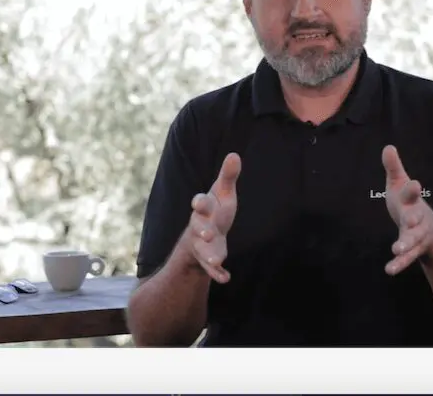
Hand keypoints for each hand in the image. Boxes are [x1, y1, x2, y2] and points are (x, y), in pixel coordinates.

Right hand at [186, 152, 240, 282]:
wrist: (203, 236)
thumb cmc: (214, 210)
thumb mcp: (222, 193)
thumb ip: (228, 176)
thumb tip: (235, 154)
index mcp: (204, 208)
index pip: (200, 203)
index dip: (199, 202)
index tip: (198, 202)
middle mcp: (200, 226)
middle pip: (197, 227)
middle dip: (201, 230)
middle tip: (207, 233)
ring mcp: (202, 244)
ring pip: (203, 250)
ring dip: (209, 255)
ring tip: (218, 260)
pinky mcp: (208, 260)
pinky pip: (210, 269)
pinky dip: (217, 273)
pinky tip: (225, 278)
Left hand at [381, 145, 432, 274]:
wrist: (428, 227)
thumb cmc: (407, 201)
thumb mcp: (398, 183)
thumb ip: (394, 167)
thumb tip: (388, 146)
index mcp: (411, 201)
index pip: (411, 193)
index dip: (412, 189)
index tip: (414, 183)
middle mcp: (417, 218)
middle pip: (415, 219)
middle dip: (413, 220)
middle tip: (409, 222)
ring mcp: (416, 235)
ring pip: (412, 241)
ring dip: (405, 245)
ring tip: (396, 250)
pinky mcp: (412, 249)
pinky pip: (407, 258)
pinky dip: (399, 263)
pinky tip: (389, 270)